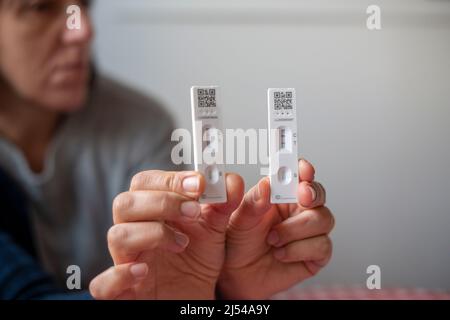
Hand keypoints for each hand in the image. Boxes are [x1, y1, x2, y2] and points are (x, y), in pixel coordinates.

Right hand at [89, 170, 243, 299]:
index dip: (169, 179)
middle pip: (125, 203)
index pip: (144, 183)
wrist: (196, 296)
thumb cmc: (198, 260)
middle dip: (161, 202)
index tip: (198, 183)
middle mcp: (135, 232)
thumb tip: (231, 181)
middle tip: (193, 211)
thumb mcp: (215, 229)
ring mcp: (126, 261)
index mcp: (151, 212)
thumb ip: (223, 204)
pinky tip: (143, 272)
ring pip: (116, 235)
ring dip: (152, 234)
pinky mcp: (123, 292)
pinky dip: (118, 276)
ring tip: (182, 243)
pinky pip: (102, 284)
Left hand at [218, 159, 333, 298]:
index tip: (303, 169)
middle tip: (302, 196)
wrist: (236, 277)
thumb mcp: (239, 220)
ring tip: (273, 239)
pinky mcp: (315, 254)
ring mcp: (308, 232)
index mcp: (280, 195)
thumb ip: (253, 202)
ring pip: (323, 219)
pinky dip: (299, 249)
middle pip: (318, 194)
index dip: (304, 169)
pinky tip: (281, 253)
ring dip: (296, 229)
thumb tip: (267, 184)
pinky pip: (322, 245)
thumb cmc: (237, 244)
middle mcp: (297, 210)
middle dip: (312, 193)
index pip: (298, 175)